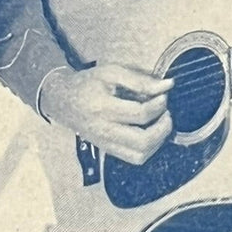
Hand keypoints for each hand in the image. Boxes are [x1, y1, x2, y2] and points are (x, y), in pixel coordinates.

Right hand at [39, 63, 173, 164]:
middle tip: (166, 113)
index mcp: (103, 108)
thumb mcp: (111, 72)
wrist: (63, 101)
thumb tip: (168, 85)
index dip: (159, 105)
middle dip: (163, 128)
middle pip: (142, 141)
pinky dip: (149, 148)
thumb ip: (140, 80)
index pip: (139, 114)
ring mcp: (106, 144)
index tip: (164, 95)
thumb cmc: (88, 84)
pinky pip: (134, 158)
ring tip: (160, 123)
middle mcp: (104, 131)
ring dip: (158, 141)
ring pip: (140, 155)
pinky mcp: (108, 150)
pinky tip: (152, 133)